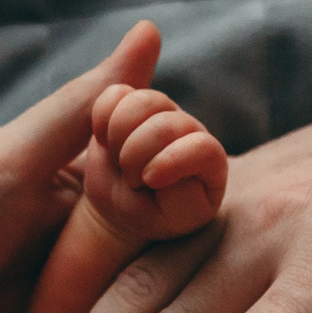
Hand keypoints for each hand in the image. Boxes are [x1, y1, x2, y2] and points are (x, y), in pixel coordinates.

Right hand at [86, 82, 228, 241]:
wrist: (123, 203)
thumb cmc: (153, 213)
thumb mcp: (172, 218)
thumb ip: (183, 199)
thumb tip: (173, 165)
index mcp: (209, 160)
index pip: (202, 147)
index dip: (172, 162)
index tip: (149, 181)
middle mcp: (189, 129)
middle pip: (165, 125)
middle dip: (137, 155)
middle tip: (132, 179)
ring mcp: (160, 111)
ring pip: (142, 101)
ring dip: (119, 135)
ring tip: (118, 158)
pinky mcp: (131, 102)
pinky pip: (115, 94)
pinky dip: (102, 118)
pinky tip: (105, 141)